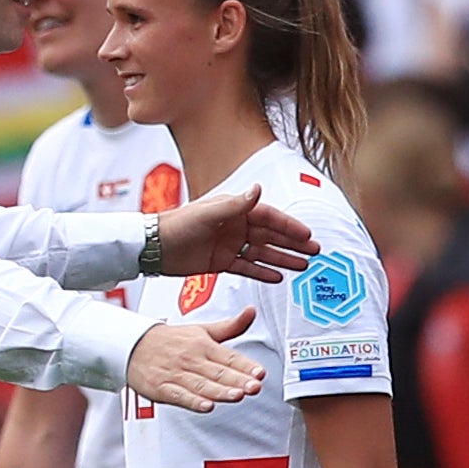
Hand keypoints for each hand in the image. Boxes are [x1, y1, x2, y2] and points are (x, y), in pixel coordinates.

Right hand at [126, 311, 264, 411]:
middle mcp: (191, 358)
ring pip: (201, 385)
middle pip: (218, 372)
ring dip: (220, 391)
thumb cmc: (171, 340)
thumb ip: (231, 326)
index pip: (229, 356)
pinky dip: (192, 401)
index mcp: (203, 344)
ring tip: (237, 396)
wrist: (132, 344)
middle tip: (254, 387)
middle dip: (238, 380)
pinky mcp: (162, 387)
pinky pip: (179, 395)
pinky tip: (206, 406)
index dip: (246, 366)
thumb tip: (252, 312)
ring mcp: (176, 373)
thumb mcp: (202, 330)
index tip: (260, 373)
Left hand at [158, 185, 317, 281]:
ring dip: (283, 258)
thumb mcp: (208, 214)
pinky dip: (262, 272)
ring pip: (263, 253)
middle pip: (271, 236)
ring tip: (303, 266)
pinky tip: (278, 277)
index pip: (270, 217)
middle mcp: (235, 226)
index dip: (290, 226)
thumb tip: (258, 190)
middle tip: (314, 252)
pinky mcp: (222, 262)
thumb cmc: (177, 225)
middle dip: (293, 243)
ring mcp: (230, 244)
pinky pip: (247, 267)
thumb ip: (236, 205)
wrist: (153, 246)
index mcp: (235, 210)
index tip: (307, 235)